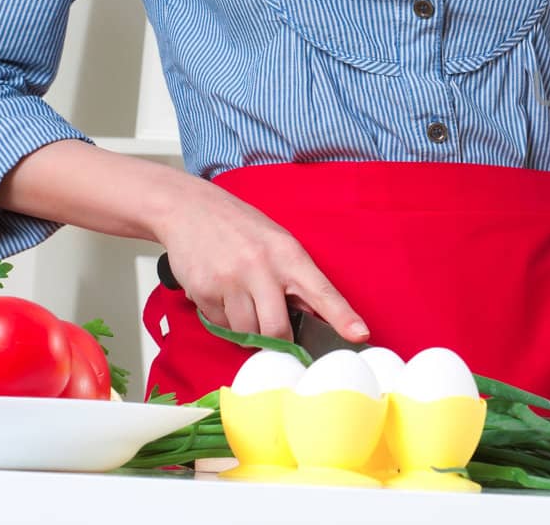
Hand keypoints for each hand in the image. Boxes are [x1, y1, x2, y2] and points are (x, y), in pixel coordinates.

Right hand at [147, 175, 367, 342]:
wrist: (189, 209)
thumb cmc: (241, 228)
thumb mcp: (278, 243)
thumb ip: (295, 278)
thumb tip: (314, 317)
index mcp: (288, 254)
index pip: (321, 291)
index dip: (342, 316)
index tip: (359, 335)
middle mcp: (260, 268)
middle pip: (277, 329)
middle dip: (279, 341)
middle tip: (277, 337)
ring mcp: (230, 281)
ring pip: (247, 333)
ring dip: (248, 330)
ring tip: (243, 301)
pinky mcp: (203, 292)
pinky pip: (221, 326)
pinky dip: (225, 320)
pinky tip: (223, 295)